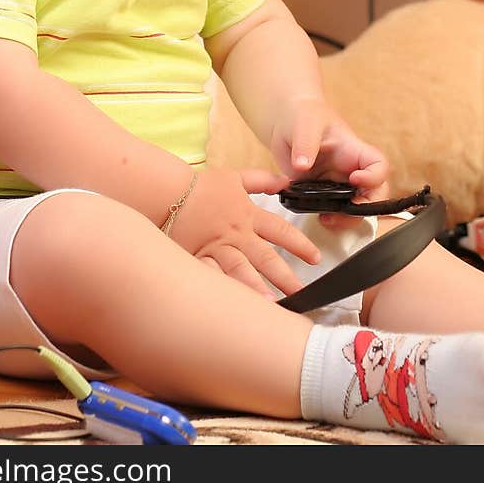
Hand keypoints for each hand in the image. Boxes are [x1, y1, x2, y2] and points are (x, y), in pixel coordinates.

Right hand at [164, 166, 320, 299]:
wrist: (167, 193)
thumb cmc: (202, 187)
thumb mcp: (235, 178)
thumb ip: (263, 180)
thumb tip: (286, 180)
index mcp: (248, 215)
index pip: (281, 231)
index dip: (300, 244)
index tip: (315, 258)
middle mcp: (236, 234)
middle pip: (265, 257)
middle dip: (285, 276)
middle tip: (302, 292)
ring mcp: (217, 248)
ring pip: (240, 270)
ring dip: (255, 287)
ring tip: (270, 304)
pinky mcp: (199, 259)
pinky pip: (213, 277)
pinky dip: (223, 289)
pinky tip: (232, 304)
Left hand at [269, 97, 389, 217]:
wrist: (286, 122)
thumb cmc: (303, 114)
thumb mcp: (304, 124)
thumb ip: (305, 143)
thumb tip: (302, 166)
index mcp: (352, 150)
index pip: (378, 165)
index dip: (374, 176)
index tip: (355, 180)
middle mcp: (349, 169)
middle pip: (375, 193)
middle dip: (366, 207)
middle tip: (344, 211)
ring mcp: (336, 183)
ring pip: (356, 207)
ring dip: (347, 218)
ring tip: (327, 219)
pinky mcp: (321, 193)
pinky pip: (333, 211)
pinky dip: (331, 219)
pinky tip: (317, 217)